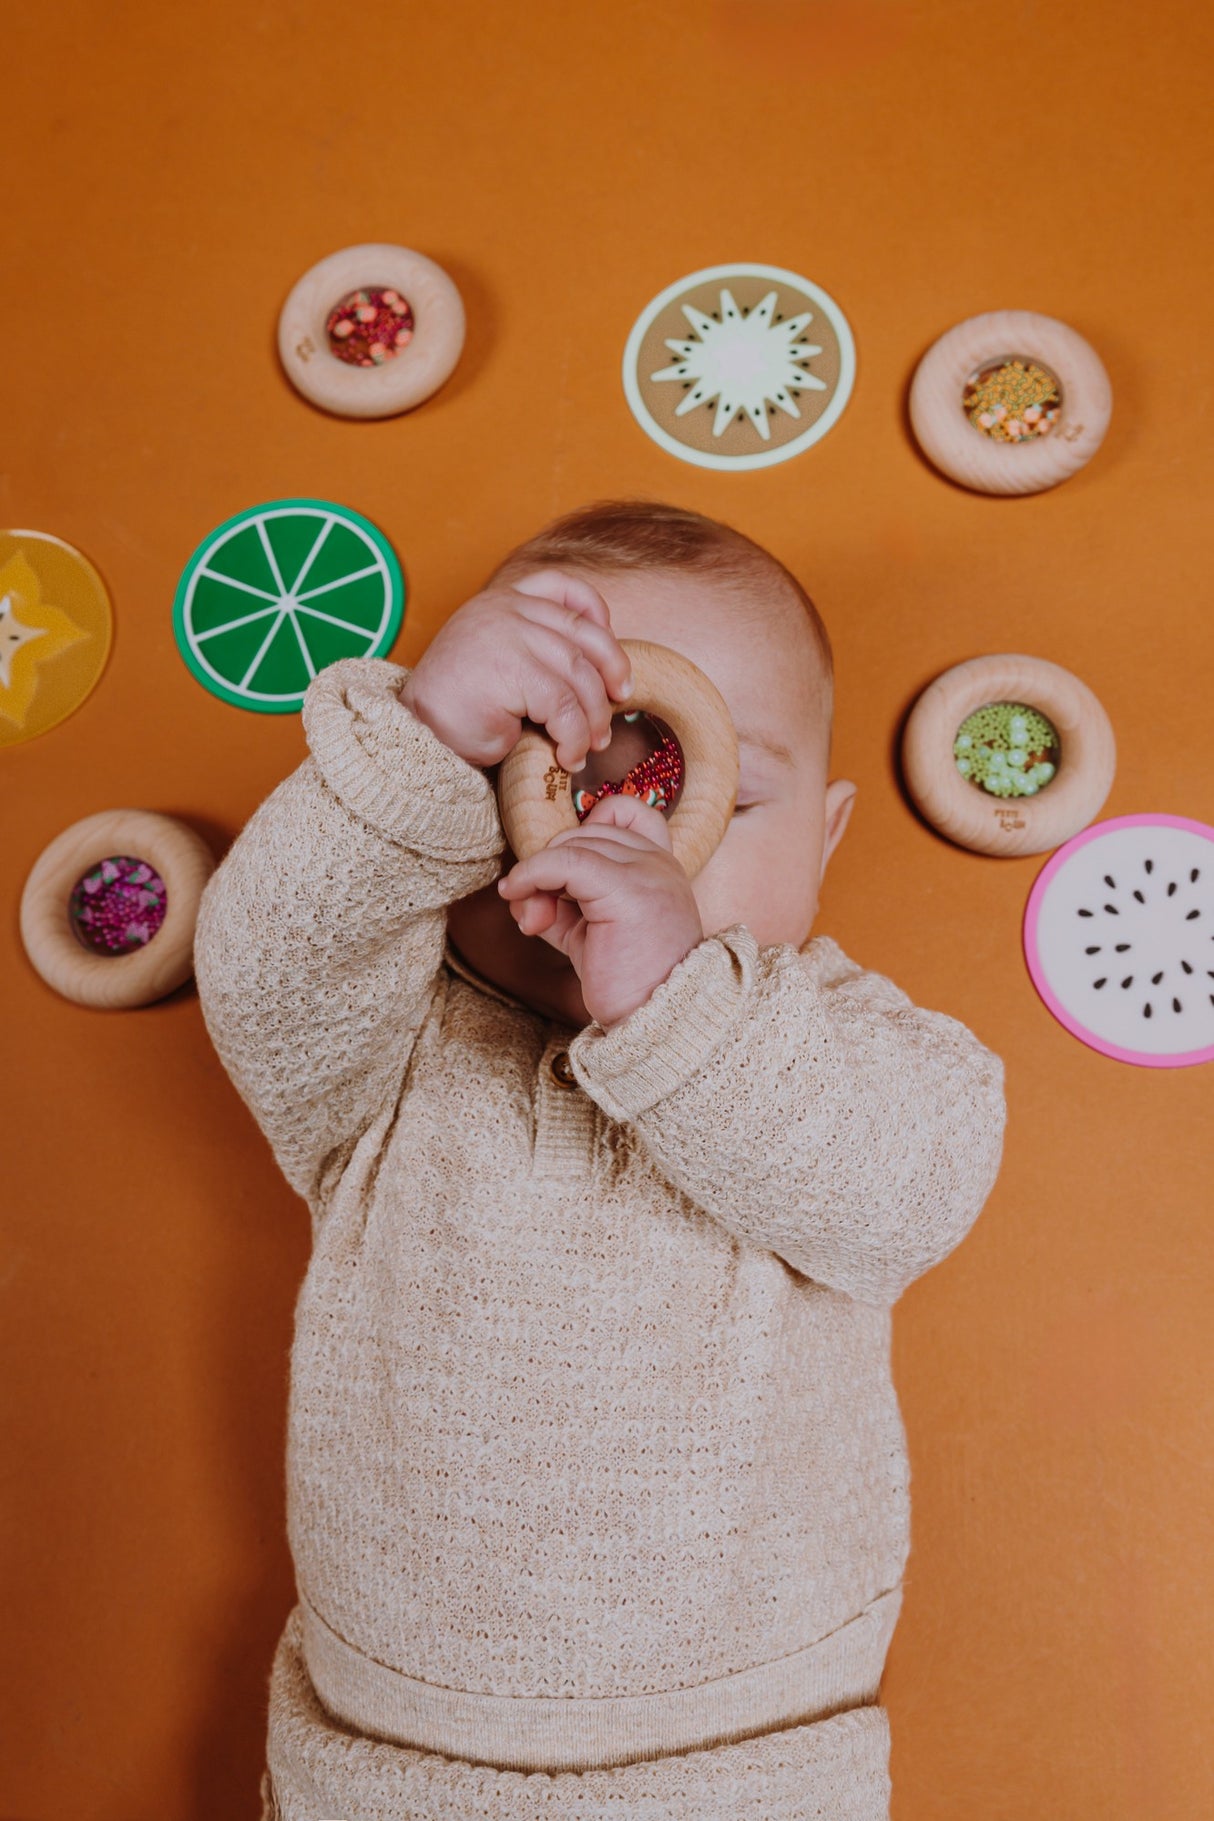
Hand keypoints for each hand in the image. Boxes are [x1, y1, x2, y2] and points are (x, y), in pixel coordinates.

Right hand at [398, 568, 633, 772]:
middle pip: (584, 634)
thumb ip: (537, 650)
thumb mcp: (501, 663)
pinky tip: (568, 755)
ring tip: (590, 745)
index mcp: (503, 601)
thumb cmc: (459, 709)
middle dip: (611, 671)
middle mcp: (506, 610)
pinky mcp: (512, 669)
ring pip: (578, 675)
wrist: (416, 734)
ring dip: (593, 717)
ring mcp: (508, 635)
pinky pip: (564, 706)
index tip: (610, 653)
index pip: (563, 588)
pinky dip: (574, 736)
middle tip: (618, 704)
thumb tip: (603, 676)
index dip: (598, 615)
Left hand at [496, 792, 704, 1030]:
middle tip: (533, 911)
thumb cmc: (627, 984)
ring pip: (571, 844)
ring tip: (532, 919)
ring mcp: (648, 872)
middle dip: (549, 864)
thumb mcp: (588, 933)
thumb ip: (559, 903)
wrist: (657, 1023)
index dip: (583, 828)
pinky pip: (563, 862)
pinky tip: (519, 899)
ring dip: (536, 876)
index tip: (561, 872)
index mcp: (661, 867)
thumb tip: (517, 888)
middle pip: (585, 830)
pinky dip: (531, 876)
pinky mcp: (627, 890)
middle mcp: (659, 863)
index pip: (623, 811)